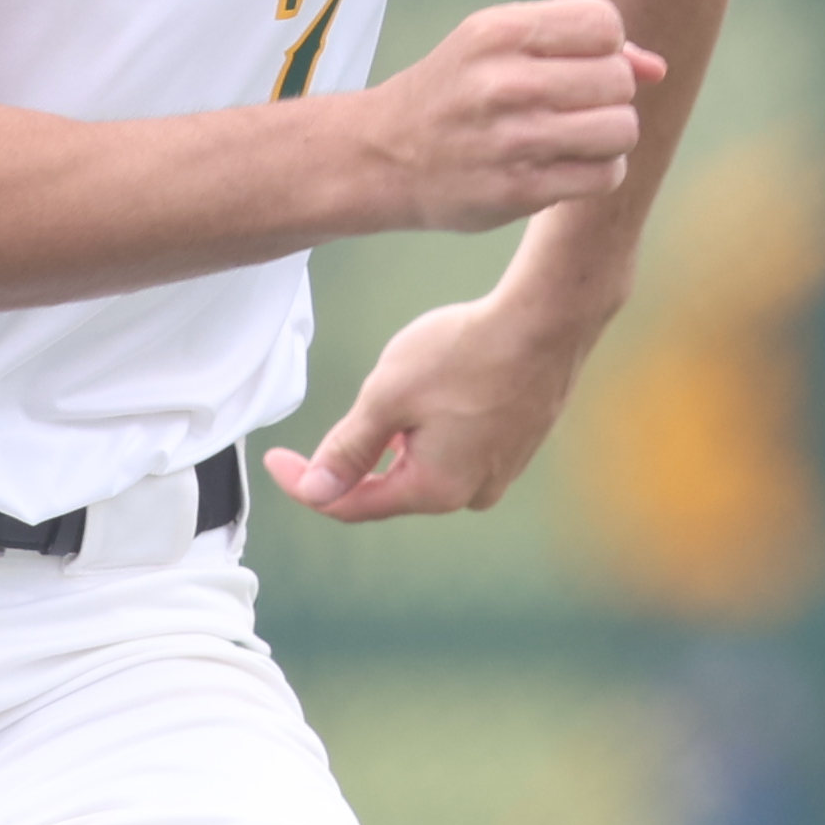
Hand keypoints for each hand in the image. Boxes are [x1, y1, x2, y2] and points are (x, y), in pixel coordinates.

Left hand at [268, 289, 596, 524]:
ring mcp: (503, 469)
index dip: (306, 484)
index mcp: (434, 490)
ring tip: (413, 379)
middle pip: (392, 485)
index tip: (276, 459)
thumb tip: (317, 492)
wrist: (548, 320)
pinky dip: (437, 424)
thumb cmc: (466, 352)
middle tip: (360, 398)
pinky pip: (460, 446)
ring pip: (427, 463)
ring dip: (403, 434)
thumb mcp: (387, 396)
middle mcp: (472, 492)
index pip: (351, 504)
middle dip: (365, 451)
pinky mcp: (520, 444)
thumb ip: (348, 448)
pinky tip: (445, 382)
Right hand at [357, 0, 667, 235]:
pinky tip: (569, 165)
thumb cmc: (456, 90)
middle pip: (619, 79)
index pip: (605, 23)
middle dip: (611, 93)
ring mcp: (512, 139)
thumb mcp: (498, 44)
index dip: (607, 44)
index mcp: (499, 31)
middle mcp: (504, 81)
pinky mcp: (519, 191)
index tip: (579, 62)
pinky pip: (606, 175)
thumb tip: (659, 69)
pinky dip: (600, 171)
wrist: (382, 155)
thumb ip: (577, 43)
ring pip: (622, 129)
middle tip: (577, 104)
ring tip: (579, 136)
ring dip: (611, 135)